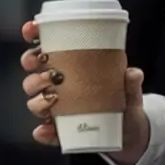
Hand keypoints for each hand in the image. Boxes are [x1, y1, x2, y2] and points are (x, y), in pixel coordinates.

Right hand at [20, 20, 148, 162]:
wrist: (128, 134)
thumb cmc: (124, 105)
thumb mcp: (130, 91)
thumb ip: (131, 82)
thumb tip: (133, 73)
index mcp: (69, 67)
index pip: (44, 47)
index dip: (33, 35)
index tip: (31, 30)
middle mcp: (57, 87)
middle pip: (32, 73)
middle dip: (32, 67)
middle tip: (48, 69)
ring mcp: (56, 110)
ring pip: (34, 101)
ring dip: (38, 98)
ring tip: (54, 98)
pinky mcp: (59, 132)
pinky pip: (45, 132)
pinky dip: (43, 132)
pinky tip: (45, 130)